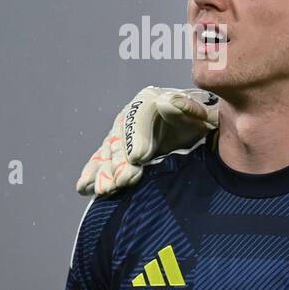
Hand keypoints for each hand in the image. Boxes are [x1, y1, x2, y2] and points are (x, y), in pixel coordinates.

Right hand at [76, 87, 218, 195]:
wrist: (201, 127)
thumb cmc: (203, 120)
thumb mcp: (202, 112)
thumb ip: (187, 107)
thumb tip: (167, 102)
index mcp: (151, 99)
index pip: (139, 117)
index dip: (137, 138)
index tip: (138, 158)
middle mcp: (131, 115)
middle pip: (121, 138)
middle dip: (120, 162)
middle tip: (122, 180)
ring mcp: (122, 133)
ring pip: (109, 151)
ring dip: (105, 171)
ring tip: (104, 189)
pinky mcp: (118, 150)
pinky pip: (102, 160)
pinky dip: (93, 173)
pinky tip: (85, 188)